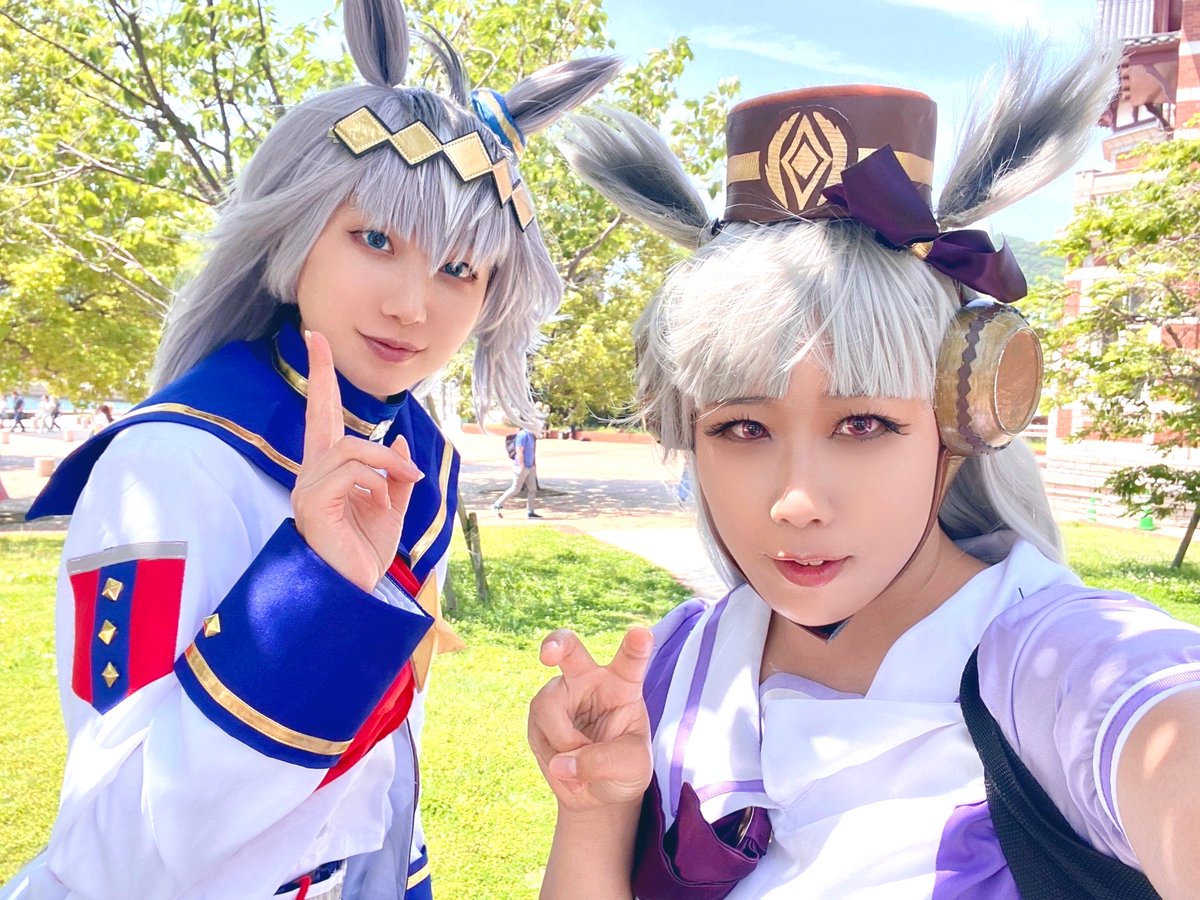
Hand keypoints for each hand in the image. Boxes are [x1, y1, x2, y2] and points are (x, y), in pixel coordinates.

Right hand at [291, 330, 423, 591]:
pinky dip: (378, 476)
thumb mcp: (390, 510)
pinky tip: (388, 494)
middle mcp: (311, 476)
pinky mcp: (312, 505)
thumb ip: (393, 476)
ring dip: (386, 461)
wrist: (355, 595)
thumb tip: (395, 441)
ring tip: (408, 482)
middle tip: (316, 336)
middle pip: (316, 415)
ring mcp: (307, 489)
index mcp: (329, 475)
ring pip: (348, 448)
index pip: (322, 421)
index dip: (321, 382)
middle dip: (319, 374)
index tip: (317, 343)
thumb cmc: (365, 556)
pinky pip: (350, 471)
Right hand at [528, 627, 654, 812]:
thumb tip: (561, 762)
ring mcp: (560, 695)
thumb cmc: (625, 767)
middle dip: (556, 645)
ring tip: (582, 771)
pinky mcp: (539, 717)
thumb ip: (604, 761)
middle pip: (570, 649)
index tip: (641, 634)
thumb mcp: (632, 766)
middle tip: (549, 653)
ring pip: (547, 707)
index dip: (636, 645)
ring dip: (563, 744)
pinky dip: (554, 763)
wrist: (599, 789)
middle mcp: (588, 679)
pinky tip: (569, 774)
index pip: (631, 659)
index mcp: (623, 682)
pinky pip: (538, 734)